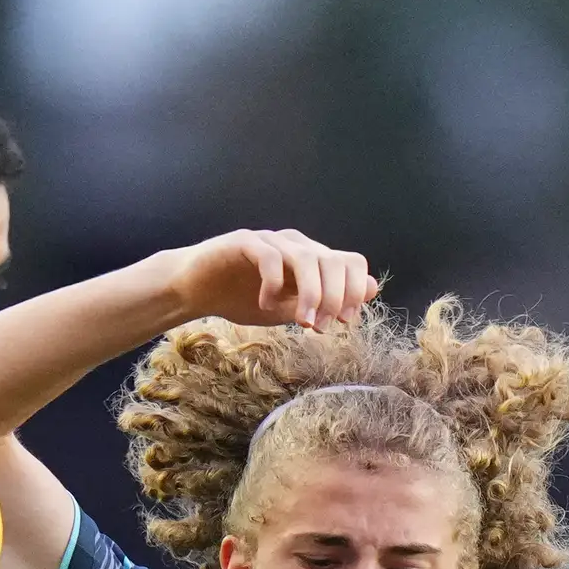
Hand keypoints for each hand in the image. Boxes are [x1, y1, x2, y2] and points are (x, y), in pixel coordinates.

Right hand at [167, 229, 378, 331]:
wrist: (196, 289)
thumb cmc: (243, 298)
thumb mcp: (292, 307)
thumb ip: (326, 300)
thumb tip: (371, 289)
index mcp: (311, 259)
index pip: (350, 263)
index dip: (354, 292)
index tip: (342, 323)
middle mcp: (295, 244)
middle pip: (333, 260)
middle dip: (334, 298)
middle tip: (320, 327)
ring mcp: (270, 241)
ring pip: (307, 258)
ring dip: (311, 294)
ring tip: (301, 322)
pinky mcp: (244, 243)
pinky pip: (270, 258)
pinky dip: (274, 285)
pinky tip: (266, 305)